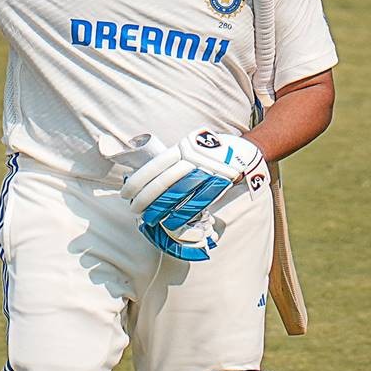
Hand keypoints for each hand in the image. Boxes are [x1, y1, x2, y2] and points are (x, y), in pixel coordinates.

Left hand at [120, 128, 264, 260]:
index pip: (155, 166)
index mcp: (183, 147)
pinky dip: (183, 214)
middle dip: (146, 198)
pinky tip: (171, 223)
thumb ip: (173, 159)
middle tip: (134, 209)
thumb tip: (146, 178)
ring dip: (162, 209)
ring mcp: (208, 172)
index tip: (126, 193)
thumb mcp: (189, 147)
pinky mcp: (220, 185)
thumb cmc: (208, 151)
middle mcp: (195, 159)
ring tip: (149, 219)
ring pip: (180, 194)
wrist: (244, 151)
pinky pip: (198, 202)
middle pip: (164, 182)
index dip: (138, 181)